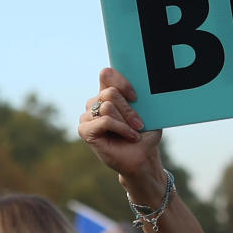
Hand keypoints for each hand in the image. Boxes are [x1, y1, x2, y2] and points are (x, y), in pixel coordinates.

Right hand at [80, 68, 164, 199]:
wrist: (141, 158)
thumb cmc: (145, 134)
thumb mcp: (148, 113)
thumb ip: (142, 99)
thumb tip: (146, 88)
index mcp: (108, 94)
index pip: (107, 74)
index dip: (121, 82)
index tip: (136, 96)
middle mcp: (95, 102)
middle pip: (110, 92)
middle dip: (128, 109)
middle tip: (140, 123)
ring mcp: (87, 116)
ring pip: (107, 106)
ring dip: (126, 120)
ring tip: (135, 132)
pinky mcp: (85, 130)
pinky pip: (104, 121)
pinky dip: (121, 128)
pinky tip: (130, 136)